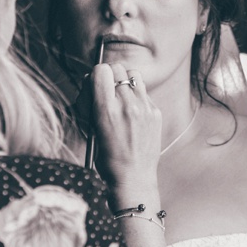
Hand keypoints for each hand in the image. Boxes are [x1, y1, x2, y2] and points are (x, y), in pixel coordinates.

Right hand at [91, 61, 162, 196]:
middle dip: (109, 75)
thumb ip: (91, 103)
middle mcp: (127, 105)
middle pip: (117, 68)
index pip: (101, 71)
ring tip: (121, 96)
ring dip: (125, 80)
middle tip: (107, 89)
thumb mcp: (91, 130)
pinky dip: (136, 95)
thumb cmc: (107, 158)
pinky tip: (133, 112)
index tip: (95, 84)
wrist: (133, 178)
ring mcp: (144, 108)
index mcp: (106, 110)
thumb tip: (92, 80)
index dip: (95, 75)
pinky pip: (144, 92)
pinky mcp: (155, 112)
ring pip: (133, 74)